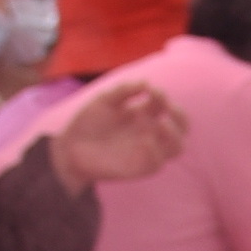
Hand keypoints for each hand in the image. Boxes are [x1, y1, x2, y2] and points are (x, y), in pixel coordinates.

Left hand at [52, 75, 188, 185]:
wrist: (69, 149)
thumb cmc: (86, 124)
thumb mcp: (103, 101)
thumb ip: (123, 91)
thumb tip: (146, 83)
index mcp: (143, 115)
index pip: (165, 106)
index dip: (162, 96)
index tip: (150, 89)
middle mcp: (149, 133)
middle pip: (181, 127)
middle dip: (179, 115)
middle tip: (167, 105)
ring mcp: (146, 152)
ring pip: (177, 147)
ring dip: (175, 134)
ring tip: (162, 123)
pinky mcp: (138, 168)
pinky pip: (157, 163)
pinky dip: (155, 151)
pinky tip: (144, 141)